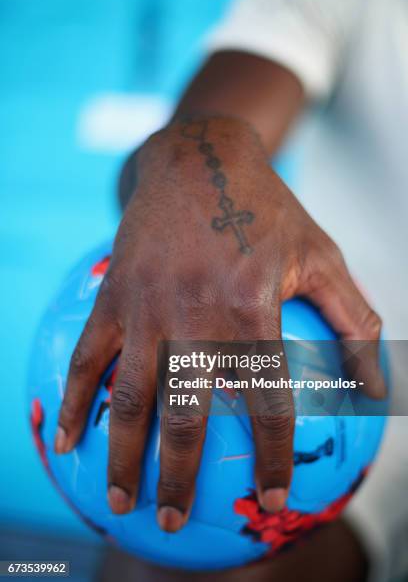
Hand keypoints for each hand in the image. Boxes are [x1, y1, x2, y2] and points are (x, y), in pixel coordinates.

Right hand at [55, 116, 384, 530]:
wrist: (198, 161)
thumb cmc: (265, 211)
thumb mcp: (321, 256)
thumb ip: (354, 322)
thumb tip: (375, 388)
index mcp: (250, 309)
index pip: (267, 403)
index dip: (272, 458)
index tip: (273, 501)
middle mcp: (194, 315)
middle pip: (185, 414)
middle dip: (179, 477)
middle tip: (175, 524)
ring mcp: (146, 307)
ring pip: (130, 395)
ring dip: (123, 454)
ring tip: (120, 500)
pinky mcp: (113, 295)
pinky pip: (86, 356)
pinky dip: (74, 399)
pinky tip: (69, 435)